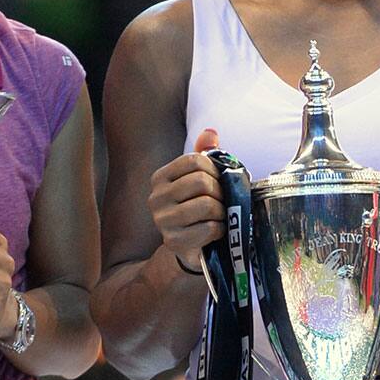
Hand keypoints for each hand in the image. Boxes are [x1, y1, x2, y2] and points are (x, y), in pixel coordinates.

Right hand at [148, 128, 223, 272]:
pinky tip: (217, 230)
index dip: (214, 169)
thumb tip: (210, 132)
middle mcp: (156, 198)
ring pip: (207, 205)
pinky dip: (221, 229)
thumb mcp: (199, 179)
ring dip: (222, 211)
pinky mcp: (174, 242)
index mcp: (160, 178)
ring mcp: (163, 221)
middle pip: (201, 182)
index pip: (194, 161)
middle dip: (220, 191)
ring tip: (221, 215)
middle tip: (223, 199)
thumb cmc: (197, 207)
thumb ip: (204, 155)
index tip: (219, 180)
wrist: (189, 247)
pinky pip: (209, 228)